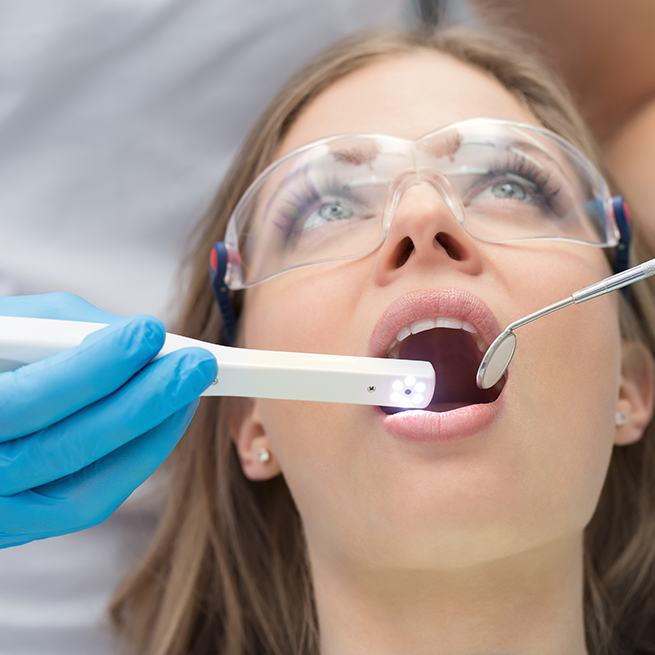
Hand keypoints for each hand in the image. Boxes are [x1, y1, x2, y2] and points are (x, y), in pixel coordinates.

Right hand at [0, 292, 216, 547]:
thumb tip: (141, 339)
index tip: (151, 331)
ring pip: (84, 491)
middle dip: (143, 401)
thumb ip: (68, 331)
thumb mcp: (9, 330)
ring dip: (151, 434)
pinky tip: (168, 420)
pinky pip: (88, 503)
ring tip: (190, 389)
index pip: (26, 399)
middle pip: (65, 449)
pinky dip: (137, 461)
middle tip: (196, 363)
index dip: (94, 367)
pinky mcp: (25, 525)